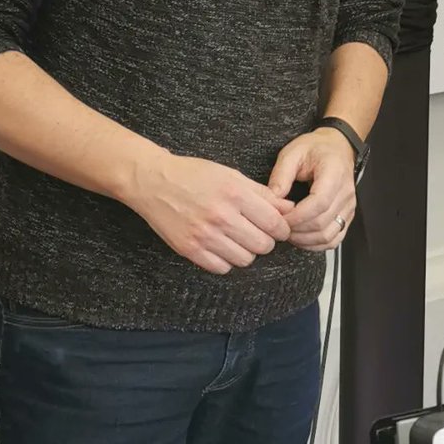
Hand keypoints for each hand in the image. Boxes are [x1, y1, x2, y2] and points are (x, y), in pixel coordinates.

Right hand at [126, 150, 294, 275]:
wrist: (154, 182)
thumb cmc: (196, 175)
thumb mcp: (232, 175)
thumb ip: (262, 193)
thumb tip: (289, 208)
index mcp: (235, 194)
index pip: (274, 223)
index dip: (282, 228)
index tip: (278, 227)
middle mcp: (221, 216)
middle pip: (263, 245)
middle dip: (265, 240)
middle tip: (257, 232)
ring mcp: (204, 236)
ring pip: (245, 259)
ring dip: (246, 251)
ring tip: (238, 238)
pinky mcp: (190, 250)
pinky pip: (222, 268)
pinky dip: (226, 260)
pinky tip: (222, 245)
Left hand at [268, 129, 356, 251]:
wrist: (336, 147)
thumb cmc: (315, 148)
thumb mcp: (292, 152)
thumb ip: (281, 175)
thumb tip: (273, 199)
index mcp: (334, 173)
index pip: (319, 203)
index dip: (297, 216)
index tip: (279, 218)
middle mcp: (346, 192)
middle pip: (322, 223)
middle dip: (297, 230)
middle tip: (278, 227)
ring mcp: (349, 206)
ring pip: (329, 235)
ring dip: (305, 240)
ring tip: (287, 233)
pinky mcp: (346, 216)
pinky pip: (334, 239)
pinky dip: (316, 244)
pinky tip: (301, 238)